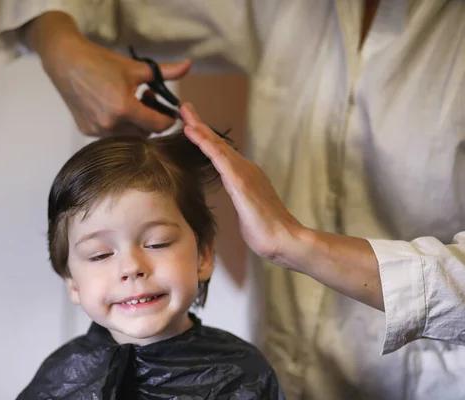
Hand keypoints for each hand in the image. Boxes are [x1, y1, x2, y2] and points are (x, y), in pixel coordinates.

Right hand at [27, 12, 191, 136]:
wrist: (65, 62)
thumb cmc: (100, 62)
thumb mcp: (136, 67)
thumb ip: (165, 71)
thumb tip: (189, 65)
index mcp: (124, 108)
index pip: (158, 125)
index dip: (168, 119)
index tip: (169, 110)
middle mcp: (110, 124)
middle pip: (144, 133)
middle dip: (151, 119)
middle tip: (147, 98)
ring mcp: (97, 130)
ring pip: (128, 135)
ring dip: (135, 123)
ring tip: (130, 101)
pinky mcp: (87, 131)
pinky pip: (111, 134)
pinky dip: (118, 124)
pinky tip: (113, 106)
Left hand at [182, 102, 383, 308]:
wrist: (285, 240)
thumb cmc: (265, 231)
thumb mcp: (246, 211)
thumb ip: (240, 201)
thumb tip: (237, 201)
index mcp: (244, 175)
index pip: (219, 153)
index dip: (204, 137)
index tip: (190, 124)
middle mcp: (245, 168)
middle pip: (217, 143)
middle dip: (199, 124)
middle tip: (184, 107)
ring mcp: (243, 172)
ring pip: (216, 145)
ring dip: (199, 128)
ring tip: (185, 113)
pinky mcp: (240, 181)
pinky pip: (218, 158)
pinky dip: (204, 143)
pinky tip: (193, 132)